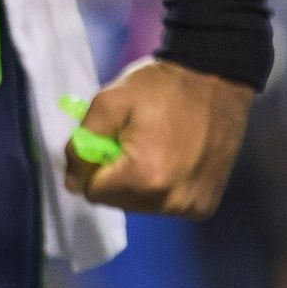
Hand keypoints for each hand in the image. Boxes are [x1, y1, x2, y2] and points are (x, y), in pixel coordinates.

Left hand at [62, 57, 253, 218]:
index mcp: (143, 178)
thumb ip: (82, 144)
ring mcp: (192, 207)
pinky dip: (159, 187)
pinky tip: (168, 159)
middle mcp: (170, 202)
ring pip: (140, 205)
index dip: (90, 165)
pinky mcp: (206, 206)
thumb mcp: (107, 104)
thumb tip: (72, 184)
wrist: (214, 80)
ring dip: (135, 183)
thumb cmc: (158, 88)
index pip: (93, 192)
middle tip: (127, 141)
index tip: (104, 141)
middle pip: (117, 201)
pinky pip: (166, 205)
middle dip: (112, 175)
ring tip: (150, 147)